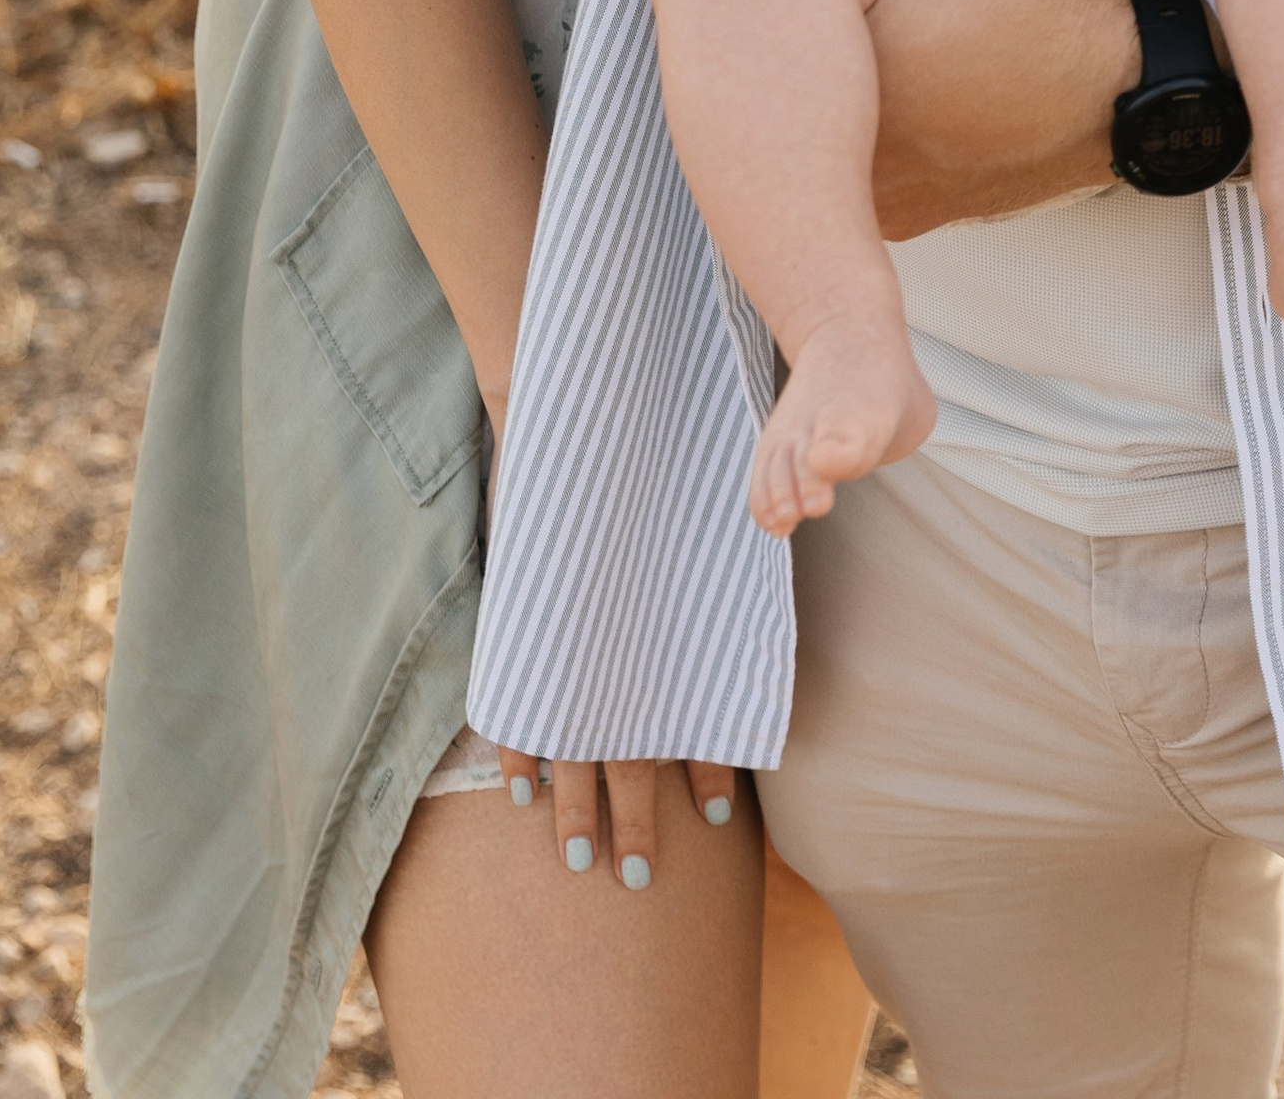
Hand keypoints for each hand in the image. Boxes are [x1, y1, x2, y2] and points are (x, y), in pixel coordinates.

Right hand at [479, 391, 745, 885]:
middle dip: (628, 814)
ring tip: (576, 858)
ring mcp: (557, 633)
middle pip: (618, 745)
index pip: (682, 707)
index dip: (702, 762)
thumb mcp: (690, 516)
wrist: (565, 407)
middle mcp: (606, 637)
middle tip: (637, 876)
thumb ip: (713, 570)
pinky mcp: (518, 617)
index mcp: (654, 621)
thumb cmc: (638, 456)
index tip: (721, 815)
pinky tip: (519, 790)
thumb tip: (772, 601)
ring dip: (571, 801)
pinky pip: (512, 697)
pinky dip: (515, 745)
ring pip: (564, 737)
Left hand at [771, 0, 1138, 238]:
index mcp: (842, 66)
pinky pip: (854, 166)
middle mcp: (846, 148)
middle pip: (788, 67)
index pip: (770, 3)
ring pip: (816, 123)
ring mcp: (873, 191)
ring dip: (832, 82)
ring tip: (894, 38)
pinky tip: (911, 93)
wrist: (1127, 89)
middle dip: (810, 22)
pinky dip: (868, 129)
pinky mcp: (905, 210)